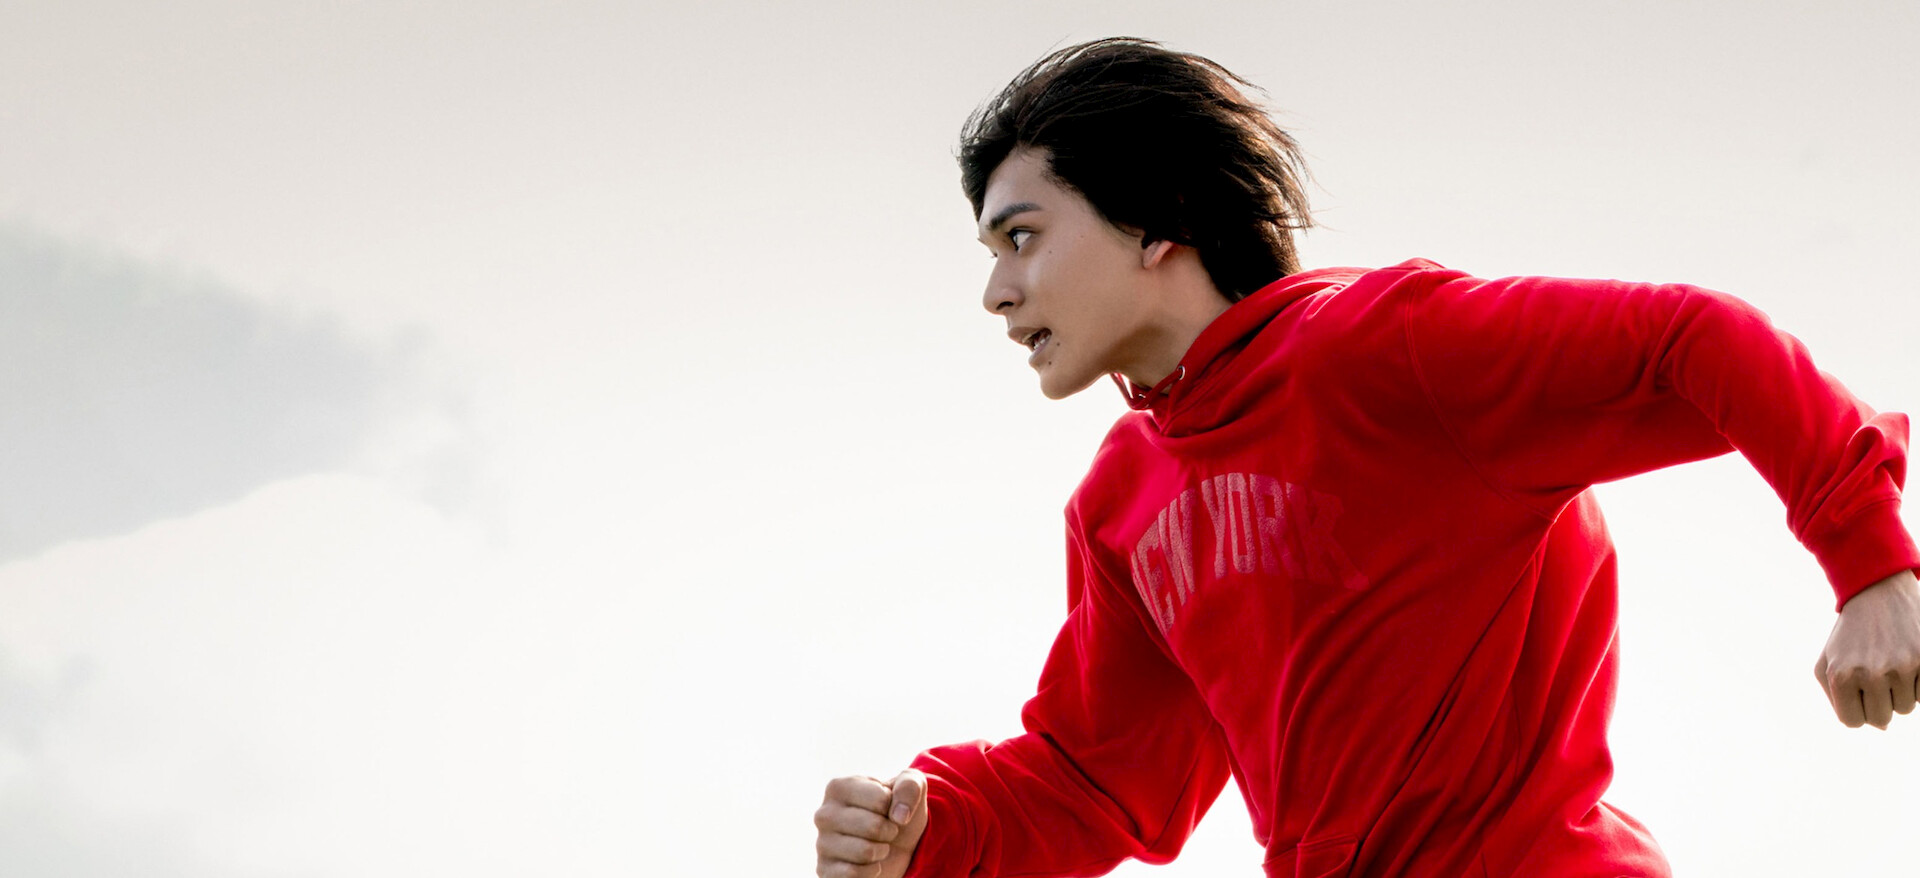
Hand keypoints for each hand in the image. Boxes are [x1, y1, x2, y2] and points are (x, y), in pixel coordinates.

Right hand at [815, 769, 928, 877]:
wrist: (895, 844)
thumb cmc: (896, 810)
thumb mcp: (911, 786)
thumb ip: (910, 785)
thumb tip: (900, 815)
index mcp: (838, 787)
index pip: (880, 799)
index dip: (894, 807)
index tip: (887, 808)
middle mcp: (824, 814)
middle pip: (873, 827)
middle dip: (890, 831)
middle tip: (886, 830)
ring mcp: (821, 843)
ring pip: (865, 852)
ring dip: (881, 851)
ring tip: (877, 845)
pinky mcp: (825, 870)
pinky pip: (854, 874)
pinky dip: (872, 871)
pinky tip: (868, 864)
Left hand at [1814, 569, 1919, 728]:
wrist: (1877, 592)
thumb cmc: (1849, 634)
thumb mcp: (1826, 662)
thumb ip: (1838, 700)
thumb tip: (1880, 727)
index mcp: (1841, 675)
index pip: (1853, 721)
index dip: (1857, 709)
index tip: (1857, 690)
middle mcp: (1872, 673)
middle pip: (1881, 719)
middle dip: (1878, 702)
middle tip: (1875, 674)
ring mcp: (1903, 667)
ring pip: (1905, 708)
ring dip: (1898, 691)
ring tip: (1890, 662)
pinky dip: (1917, 684)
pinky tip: (1908, 660)